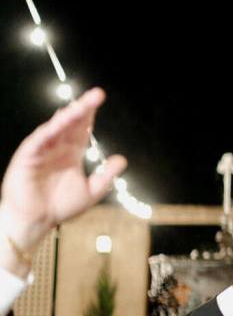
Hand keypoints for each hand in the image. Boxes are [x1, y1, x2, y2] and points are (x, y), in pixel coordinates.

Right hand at [0, 88, 124, 264]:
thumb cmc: (60, 207)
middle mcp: (57, 147)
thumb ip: (106, 176)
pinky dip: (48, 131)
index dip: (91, 115)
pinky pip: (38, 141)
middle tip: (98, 94)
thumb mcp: (91, 191)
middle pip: (71, 123)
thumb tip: (122, 159)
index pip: (82, 129)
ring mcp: (42, 150)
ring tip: (81, 105)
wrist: (36, 221)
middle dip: (84, 108)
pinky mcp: (27, 157)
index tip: (100, 99)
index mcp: (71, 153)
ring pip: (56, 128)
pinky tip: (58, 122)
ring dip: (68, 116)